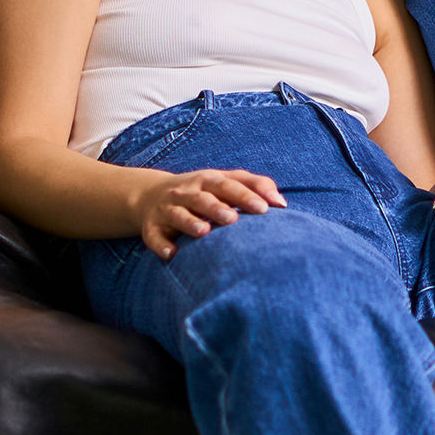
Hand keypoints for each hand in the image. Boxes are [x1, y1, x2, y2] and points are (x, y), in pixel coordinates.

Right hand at [132, 169, 285, 259]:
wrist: (152, 196)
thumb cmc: (204, 191)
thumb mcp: (227, 182)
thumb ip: (256, 185)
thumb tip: (282, 203)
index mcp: (209, 180)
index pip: (229, 185)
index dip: (246, 195)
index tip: (265, 208)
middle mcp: (188, 192)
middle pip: (203, 198)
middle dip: (217, 208)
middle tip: (233, 219)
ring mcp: (168, 209)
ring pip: (179, 214)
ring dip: (190, 222)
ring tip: (204, 231)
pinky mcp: (152, 227)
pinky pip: (154, 236)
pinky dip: (161, 245)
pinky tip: (171, 254)